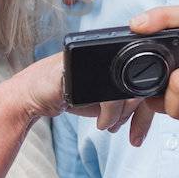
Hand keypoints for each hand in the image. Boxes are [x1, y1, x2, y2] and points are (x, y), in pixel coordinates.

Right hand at [0, 52, 135, 132]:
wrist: (32, 95)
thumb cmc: (68, 94)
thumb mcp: (101, 97)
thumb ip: (123, 96)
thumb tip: (147, 106)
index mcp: (112, 53)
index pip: (141, 75)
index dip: (144, 103)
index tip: (138, 127)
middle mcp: (104, 50)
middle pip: (138, 83)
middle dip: (134, 113)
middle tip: (121, 126)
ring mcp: (92, 59)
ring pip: (126, 91)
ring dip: (121, 115)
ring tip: (110, 124)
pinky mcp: (81, 72)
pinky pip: (109, 97)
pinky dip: (110, 115)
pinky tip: (102, 123)